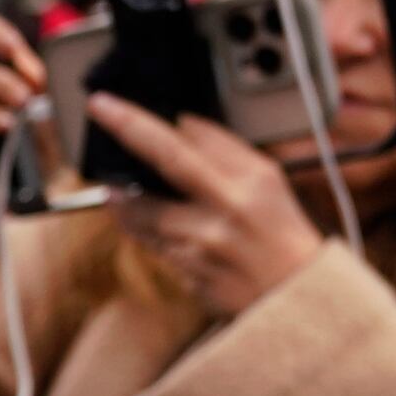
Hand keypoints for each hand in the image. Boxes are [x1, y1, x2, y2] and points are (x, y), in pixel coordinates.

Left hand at [79, 93, 328, 321]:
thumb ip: (224, 149)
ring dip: (125, 203)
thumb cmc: (280, 229)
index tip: (106, 105)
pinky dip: (147, 232)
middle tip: (100, 125)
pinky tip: (147, 223)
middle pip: (162, 169)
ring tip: (117, 191)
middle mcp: (226, 210)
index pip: (183, 143)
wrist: (295, 291)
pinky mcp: (190, 275)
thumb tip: (182, 124)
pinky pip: (155, 247)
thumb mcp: (266, 178)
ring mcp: (205, 247)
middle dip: (125, 143)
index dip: (138, 123)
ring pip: (144, 217)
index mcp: (248, 180)